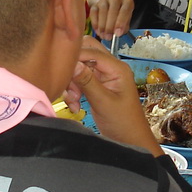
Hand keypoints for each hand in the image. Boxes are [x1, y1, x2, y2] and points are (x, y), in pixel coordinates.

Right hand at [64, 37, 160, 153]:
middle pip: (85, 54)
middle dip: (73, 69)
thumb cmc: (123, 123)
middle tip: (69, 85)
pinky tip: (75, 106)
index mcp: (117, 68)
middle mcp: (110, 69)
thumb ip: (87, 82)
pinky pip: (79, 81)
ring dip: (72, 83)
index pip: (92, 51)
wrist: (130, 141)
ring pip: (79, 68)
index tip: (62, 70)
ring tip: (74, 101)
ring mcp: (102, 77)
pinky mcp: (96, 87)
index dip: (75, 58)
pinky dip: (74, 92)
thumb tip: (73, 63)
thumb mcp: (103, 102)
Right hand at [89, 0, 133, 40]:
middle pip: (113, 10)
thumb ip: (123, 28)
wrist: (108, 6)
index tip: (118, 33)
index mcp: (127, 2)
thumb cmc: (120, 17)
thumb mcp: (125, 22)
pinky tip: (98, 31)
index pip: (125, 10)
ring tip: (103, 35)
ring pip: (103, 10)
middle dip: (110, 26)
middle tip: (109, 37)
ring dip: (102, 25)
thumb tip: (117, 34)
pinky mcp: (95, 3)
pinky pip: (94, 12)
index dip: (121, 22)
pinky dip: (95, 23)